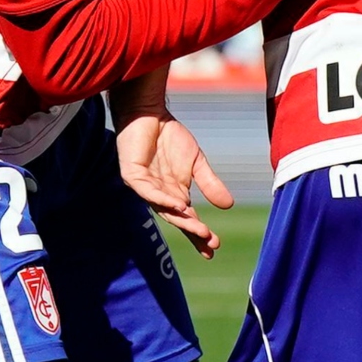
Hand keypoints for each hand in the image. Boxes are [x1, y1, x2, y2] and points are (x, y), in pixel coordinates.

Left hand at [116, 109, 232, 259]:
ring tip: (199, 230)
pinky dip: (163, 199)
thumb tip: (229, 206)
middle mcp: (159, 195)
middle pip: (176, 219)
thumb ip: (210, 183)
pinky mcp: (133, 176)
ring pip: (164, 209)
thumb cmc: (170, 138)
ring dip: (182, 220)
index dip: (199, 233)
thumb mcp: (197, 162)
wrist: (149, 114)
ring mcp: (145, 187)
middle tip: (210, 243)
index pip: (187, 219)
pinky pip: (148, 192)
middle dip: (193, 232)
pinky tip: (179, 205)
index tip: (214, 247)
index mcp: (174, 194)